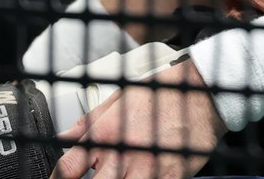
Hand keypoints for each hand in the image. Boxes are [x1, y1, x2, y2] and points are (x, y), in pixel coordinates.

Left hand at [52, 59, 224, 178]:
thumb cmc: (161, 93)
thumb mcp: (120, 98)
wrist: (201, 93)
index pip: (67, 168)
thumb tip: (62, 136)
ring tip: (119, 178)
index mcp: (105, 134)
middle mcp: (121, 155)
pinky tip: (142, 178)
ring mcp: (145, 170)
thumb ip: (88, 120)